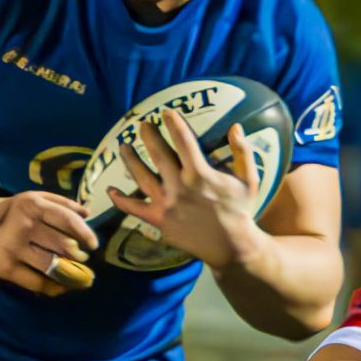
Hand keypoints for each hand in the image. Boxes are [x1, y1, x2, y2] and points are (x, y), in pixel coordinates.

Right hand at [0, 190, 98, 295]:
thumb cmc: (8, 212)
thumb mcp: (31, 198)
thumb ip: (60, 203)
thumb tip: (87, 213)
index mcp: (32, 205)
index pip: (66, 219)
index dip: (85, 233)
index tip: (94, 245)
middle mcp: (24, 225)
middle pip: (62, 246)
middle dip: (79, 257)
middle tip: (84, 261)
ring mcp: (14, 248)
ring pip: (52, 266)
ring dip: (71, 275)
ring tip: (79, 277)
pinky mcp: (6, 268)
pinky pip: (37, 283)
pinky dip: (54, 288)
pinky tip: (62, 287)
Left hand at [107, 114, 263, 269]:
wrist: (231, 247)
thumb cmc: (240, 211)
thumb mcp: (249, 180)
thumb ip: (243, 152)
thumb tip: (235, 127)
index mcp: (201, 174)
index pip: (183, 141)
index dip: (173, 124)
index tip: (166, 112)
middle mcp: (180, 187)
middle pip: (158, 154)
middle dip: (149, 136)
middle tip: (143, 124)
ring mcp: (167, 204)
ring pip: (141, 177)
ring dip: (130, 160)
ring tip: (123, 146)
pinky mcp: (159, 220)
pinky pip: (134, 208)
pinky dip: (121, 200)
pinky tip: (110, 190)